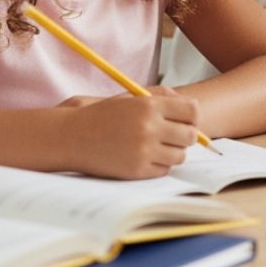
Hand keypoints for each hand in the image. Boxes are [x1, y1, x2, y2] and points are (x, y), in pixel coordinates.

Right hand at [60, 85, 199, 178]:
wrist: (73, 137)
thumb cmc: (105, 115)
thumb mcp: (133, 96)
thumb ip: (162, 96)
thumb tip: (192, 108)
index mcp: (150, 106)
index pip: (192, 111)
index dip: (191, 116)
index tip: (186, 119)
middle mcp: (149, 127)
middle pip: (190, 135)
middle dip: (185, 135)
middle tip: (173, 135)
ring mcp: (144, 151)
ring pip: (180, 155)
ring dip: (173, 152)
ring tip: (158, 146)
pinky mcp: (137, 170)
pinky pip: (164, 170)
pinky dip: (160, 165)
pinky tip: (146, 156)